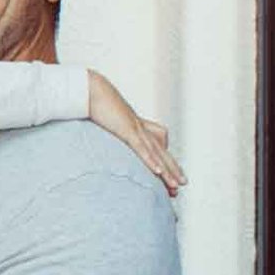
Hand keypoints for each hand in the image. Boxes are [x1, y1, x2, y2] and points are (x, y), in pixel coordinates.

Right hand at [86, 72, 186, 195]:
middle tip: (181, 184)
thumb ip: (115, 129)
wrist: (93, 90)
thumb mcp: (108, 120)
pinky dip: (151, 160)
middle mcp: (141, 128)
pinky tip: (158, 171)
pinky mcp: (127, 130)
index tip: (170, 176)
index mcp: (137, 126)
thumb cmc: (97, 103)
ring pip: (156, 154)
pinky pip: (141, 149)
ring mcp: (136, 129)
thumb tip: (115, 138)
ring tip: (176, 185)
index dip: (165, 162)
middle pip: (162, 152)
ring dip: (167, 171)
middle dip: (173, 170)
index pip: (157, 147)